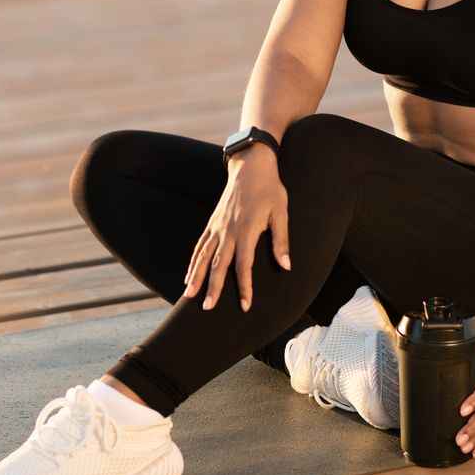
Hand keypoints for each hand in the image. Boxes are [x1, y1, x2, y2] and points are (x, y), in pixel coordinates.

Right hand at [182, 151, 289, 312]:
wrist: (251, 165)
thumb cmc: (270, 189)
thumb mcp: (281, 213)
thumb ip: (281, 241)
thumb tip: (286, 266)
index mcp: (247, 230)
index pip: (244, 265)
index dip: (244, 287)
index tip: (244, 306)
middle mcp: (228, 230)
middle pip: (218, 264)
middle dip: (213, 288)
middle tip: (208, 308)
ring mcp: (217, 226)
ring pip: (204, 256)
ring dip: (196, 277)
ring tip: (189, 296)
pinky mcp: (212, 222)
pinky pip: (200, 245)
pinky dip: (193, 262)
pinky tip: (187, 276)